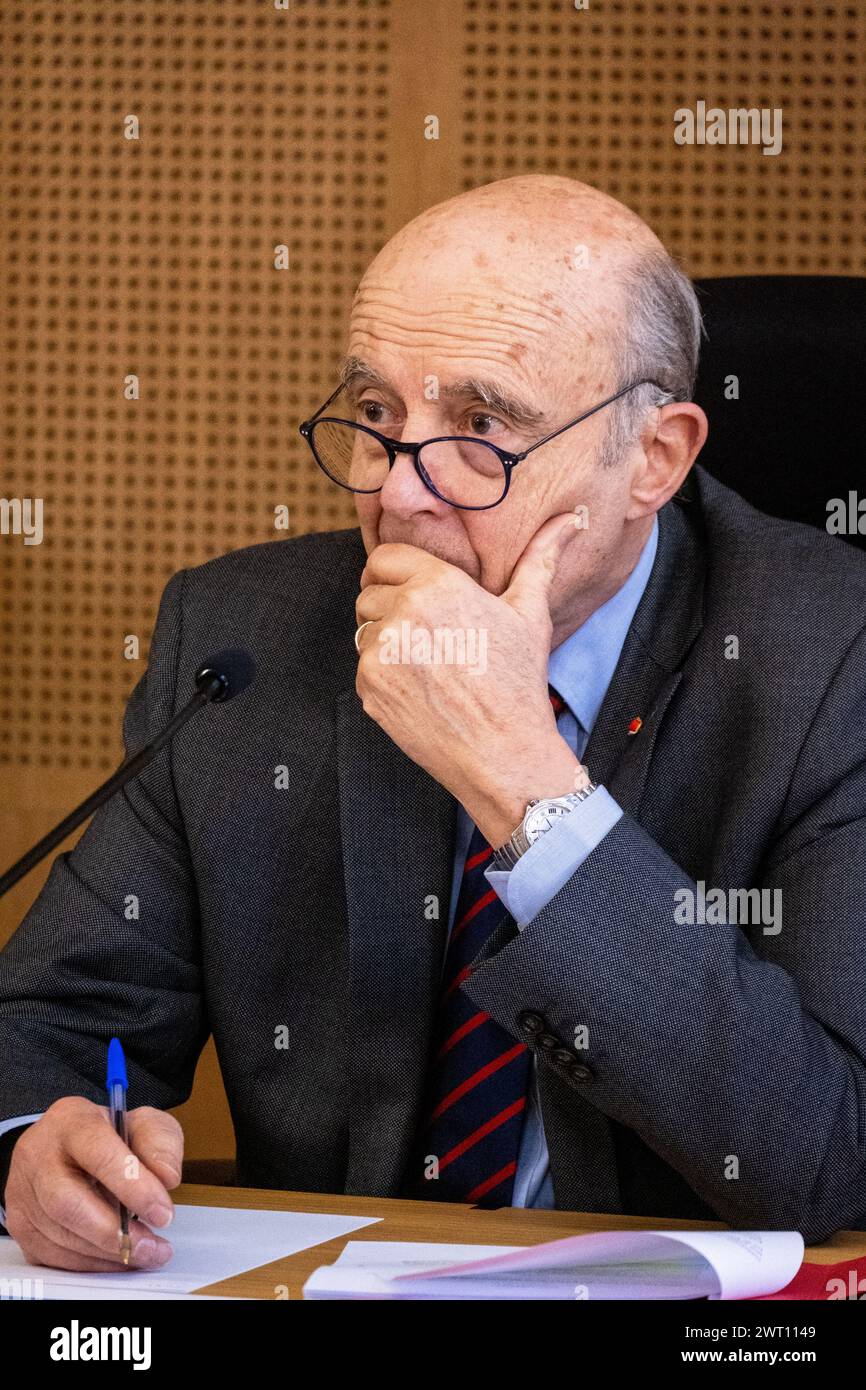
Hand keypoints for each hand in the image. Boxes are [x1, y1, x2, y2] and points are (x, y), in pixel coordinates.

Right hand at [3, 1096, 181, 1271]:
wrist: (66, 1145)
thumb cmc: (106, 1135)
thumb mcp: (141, 1123)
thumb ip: (160, 1143)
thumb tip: (166, 1177)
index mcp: (71, 1120)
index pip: (99, 1153)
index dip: (133, 1187)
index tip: (163, 1213)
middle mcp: (39, 1155)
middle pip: (67, 1202)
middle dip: (114, 1232)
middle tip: (152, 1245)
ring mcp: (24, 1193)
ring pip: (60, 1235)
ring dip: (108, 1253)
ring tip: (145, 1252)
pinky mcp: (21, 1225)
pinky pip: (54, 1256)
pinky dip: (92, 1263)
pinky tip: (119, 1258)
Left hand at [355, 511, 585, 846]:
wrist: (503, 752)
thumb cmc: (518, 683)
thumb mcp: (530, 613)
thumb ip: (540, 558)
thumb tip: (571, 519)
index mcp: (439, 584)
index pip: (383, 557)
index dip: (394, 572)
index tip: (409, 590)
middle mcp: (405, 611)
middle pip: (368, 592)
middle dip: (389, 607)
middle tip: (426, 636)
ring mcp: (382, 651)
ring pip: (364, 631)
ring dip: (385, 643)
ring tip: (428, 665)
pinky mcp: (369, 686)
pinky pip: (363, 668)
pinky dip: (383, 677)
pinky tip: (421, 690)